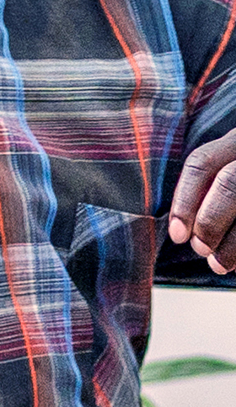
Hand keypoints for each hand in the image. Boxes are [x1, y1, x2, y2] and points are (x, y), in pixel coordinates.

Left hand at [169, 131, 235, 273]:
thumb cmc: (233, 186)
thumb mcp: (226, 169)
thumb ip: (207, 189)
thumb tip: (182, 231)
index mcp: (235, 141)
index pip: (201, 163)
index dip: (184, 202)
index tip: (177, 235)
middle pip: (229, 183)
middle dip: (210, 222)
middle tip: (200, 249)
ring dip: (233, 244)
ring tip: (218, 265)